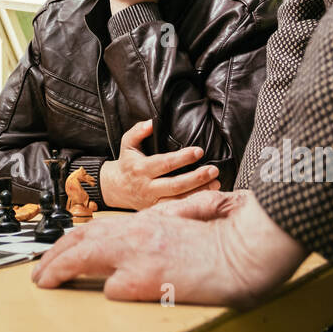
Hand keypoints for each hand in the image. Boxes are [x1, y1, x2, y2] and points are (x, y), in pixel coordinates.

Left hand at [32, 188, 308, 306]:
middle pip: (81, 240)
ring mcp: (138, 254)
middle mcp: (137, 233)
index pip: (96, 228)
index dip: (72, 240)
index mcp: (147, 221)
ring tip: (45, 280)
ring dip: (60, 269)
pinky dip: (107, 292)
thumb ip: (167, 220)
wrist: (246, 252)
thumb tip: (152, 226)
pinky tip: (96, 295)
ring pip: (82, 257)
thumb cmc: (226, 238)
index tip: (59, 251)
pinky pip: (112, 287)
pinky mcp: (145, 278)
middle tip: (40, 271)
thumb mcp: (190, 219)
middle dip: (54, 255)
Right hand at [99, 120, 219, 210]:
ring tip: (216, 183)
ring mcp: (153, 200)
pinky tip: (207, 195)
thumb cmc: (127, 162)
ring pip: (178, 199)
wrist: (116, 188)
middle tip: (214, 170)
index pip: (165, 163)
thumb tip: (153, 122)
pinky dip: (193, 202)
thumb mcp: (127, 143)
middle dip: (196, 178)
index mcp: (141, 168)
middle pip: (175, 184)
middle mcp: (147, 186)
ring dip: (199, 192)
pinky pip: (177, 207)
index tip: (199, 151)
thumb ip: (138, 131)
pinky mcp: (158, 209)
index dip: (182, 158)